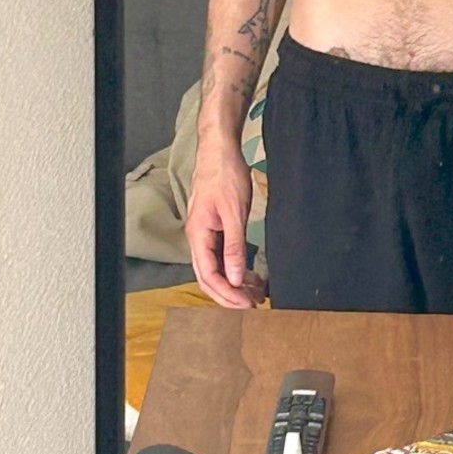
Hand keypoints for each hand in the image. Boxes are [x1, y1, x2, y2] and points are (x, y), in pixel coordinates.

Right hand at [185, 143, 264, 307]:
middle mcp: (198, 237)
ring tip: (254, 291)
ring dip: (233, 281)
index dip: (226, 293)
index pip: (208, 276)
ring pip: (216, 266)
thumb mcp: (234, 212)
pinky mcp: (214, 226)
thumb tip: (234, 278)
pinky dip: (234, 265)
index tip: (246, 303)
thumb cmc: (224, 175)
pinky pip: (221, 253)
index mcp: (198, 235)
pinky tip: (248, 272)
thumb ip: (234, 246)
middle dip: (229, 294)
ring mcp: (205, 232)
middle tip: (252, 303)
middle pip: (209, 277)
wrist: (220, 149)